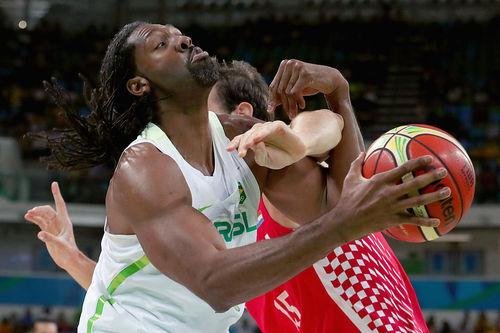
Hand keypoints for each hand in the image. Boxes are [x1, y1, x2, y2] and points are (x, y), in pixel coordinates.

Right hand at [25, 182, 78, 270]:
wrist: (68, 259)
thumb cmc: (68, 252)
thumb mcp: (60, 245)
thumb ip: (50, 239)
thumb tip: (39, 234)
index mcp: (65, 221)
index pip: (60, 204)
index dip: (57, 194)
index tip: (54, 183)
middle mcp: (59, 222)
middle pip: (48, 210)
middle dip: (40, 209)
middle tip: (31, 212)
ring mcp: (53, 226)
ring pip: (43, 215)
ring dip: (35, 213)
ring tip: (27, 214)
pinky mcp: (48, 231)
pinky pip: (40, 222)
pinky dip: (34, 219)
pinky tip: (27, 217)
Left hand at [227, 121, 306, 168]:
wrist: (297, 153)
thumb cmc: (280, 156)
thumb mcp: (267, 160)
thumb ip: (260, 155)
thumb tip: (254, 146)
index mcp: (254, 141)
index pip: (241, 139)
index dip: (235, 143)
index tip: (229, 150)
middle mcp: (259, 132)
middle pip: (247, 135)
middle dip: (242, 144)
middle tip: (241, 153)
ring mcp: (268, 128)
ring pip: (256, 130)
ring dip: (250, 138)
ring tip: (247, 146)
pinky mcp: (278, 126)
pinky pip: (269, 128)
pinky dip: (263, 133)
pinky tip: (258, 139)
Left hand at [268, 60, 347, 117]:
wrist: (331, 78)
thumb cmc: (311, 84)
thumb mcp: (294, 89)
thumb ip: (282, 96)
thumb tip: (268, 109)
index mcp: (284, 65)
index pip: (273, 86)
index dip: (272, 99)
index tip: (271, 111)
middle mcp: (289, 64)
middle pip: (280, 90)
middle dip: (284, 105)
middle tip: (290, 115)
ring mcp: (297, 67)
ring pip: (287, 92)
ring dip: (291, 105)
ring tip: (295, 113)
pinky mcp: (304, 73)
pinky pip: (294, 91)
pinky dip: (298, 100)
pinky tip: (303, 105)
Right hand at [332, 153, 450, 241]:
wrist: (345, 221)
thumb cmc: (347, 199)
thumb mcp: (350, 179)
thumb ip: (357, 164)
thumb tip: (361, 152)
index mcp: (380, 181)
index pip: (403, 169)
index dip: (417, 162)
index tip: (429, 158)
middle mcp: (388, 193)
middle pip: (414, 184)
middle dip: (431, 177)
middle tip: (443, 172)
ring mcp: (392, 207)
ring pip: (417, 201)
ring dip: (434, 197)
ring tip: (447, 192)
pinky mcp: (393, 220)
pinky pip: (412, 220)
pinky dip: (426, 221)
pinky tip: (438, 221)